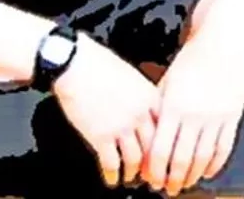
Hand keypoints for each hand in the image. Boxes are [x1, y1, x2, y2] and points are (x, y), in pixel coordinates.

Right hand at [51, 35, 160, 188]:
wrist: (76, 65)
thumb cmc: (101, 66)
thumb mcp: (133, 78)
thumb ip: (143, 98)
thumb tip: (148, 115)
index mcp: (150, 98)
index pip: (166, 129)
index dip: (167, 146)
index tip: (166, 157)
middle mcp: (140, 114)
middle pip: (154, 148)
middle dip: (153, 167)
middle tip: (151, 176)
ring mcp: (121, 126)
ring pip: (135, 160)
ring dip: (132, 173)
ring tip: (130, 179)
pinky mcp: (100, 136)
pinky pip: (111, 163)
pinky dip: (113, 175)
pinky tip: (111, 178)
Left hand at [144, 31, 243, 194]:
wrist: (222, 42)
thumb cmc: (193, 59)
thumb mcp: (167, 83)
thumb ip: (158, 110)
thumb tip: (148, 139)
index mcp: (173, 106)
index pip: (160, 150)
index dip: (154, 170)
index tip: (152, 180)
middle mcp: (194, 114)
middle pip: (181, 159)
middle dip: (172, 180)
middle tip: (168, 188)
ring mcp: (215, 116)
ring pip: (202, 157)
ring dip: (192, 176)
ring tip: (186, 183)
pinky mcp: (233, 115)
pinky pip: (224, 147)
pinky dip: (215, 164)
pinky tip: (207, 171)